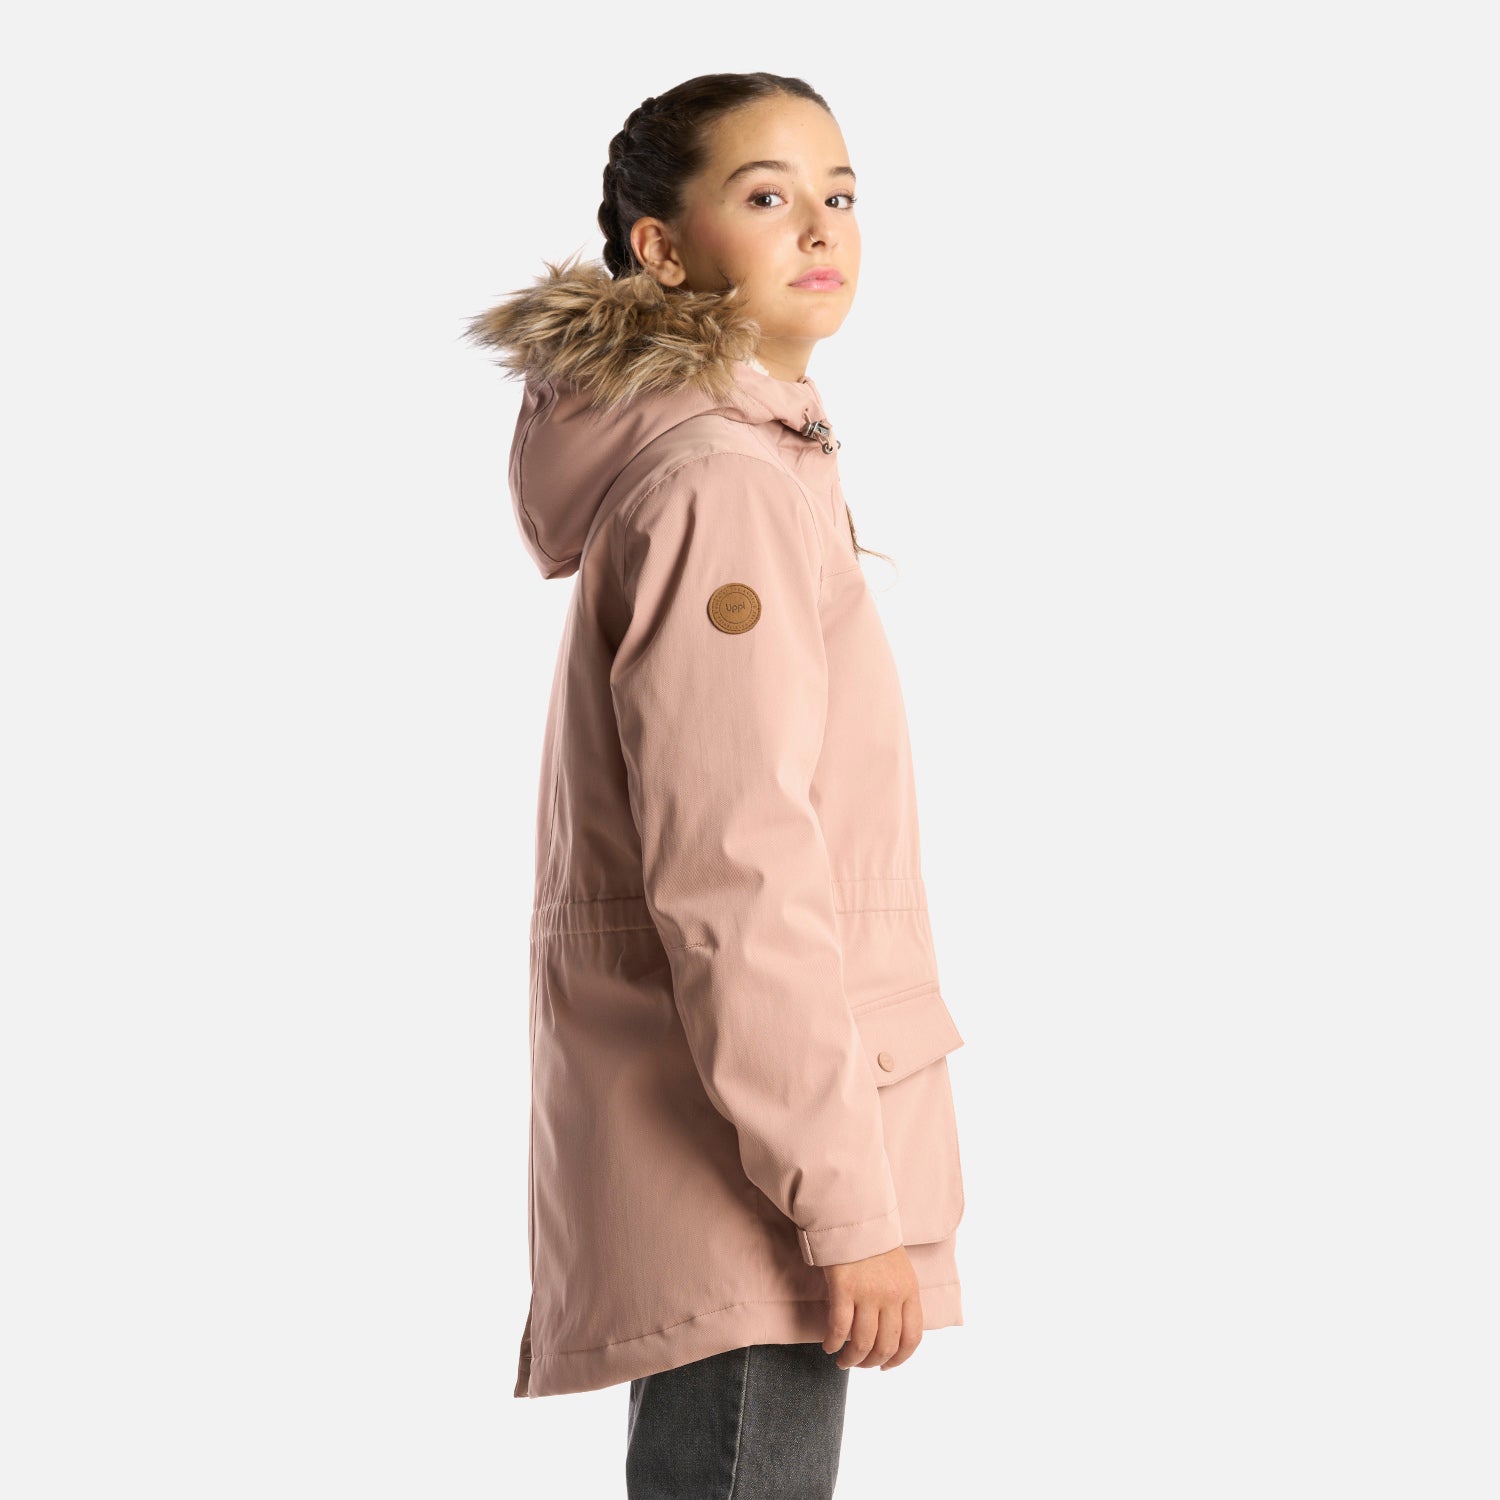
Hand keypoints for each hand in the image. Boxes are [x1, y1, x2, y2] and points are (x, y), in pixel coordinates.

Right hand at [820, 1244, 922, 1370]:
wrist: (852, 1214)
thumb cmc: (872, 1241)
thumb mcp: (898, 1268)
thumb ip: (898, 1297)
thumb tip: (890, 1330)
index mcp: (909, 1290)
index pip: (912, 1337)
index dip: (900, 1359)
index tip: (887, 1366)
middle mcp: (891, 1295)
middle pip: (886, 1345)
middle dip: (872, 1362)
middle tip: (860, 1364)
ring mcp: (868, 1292)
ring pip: (862, 1342)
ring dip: (852, 1359)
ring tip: (843, 1362)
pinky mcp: (843, 1288)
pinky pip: (839, 1327)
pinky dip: (833, 1343)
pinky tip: (829, 1346)